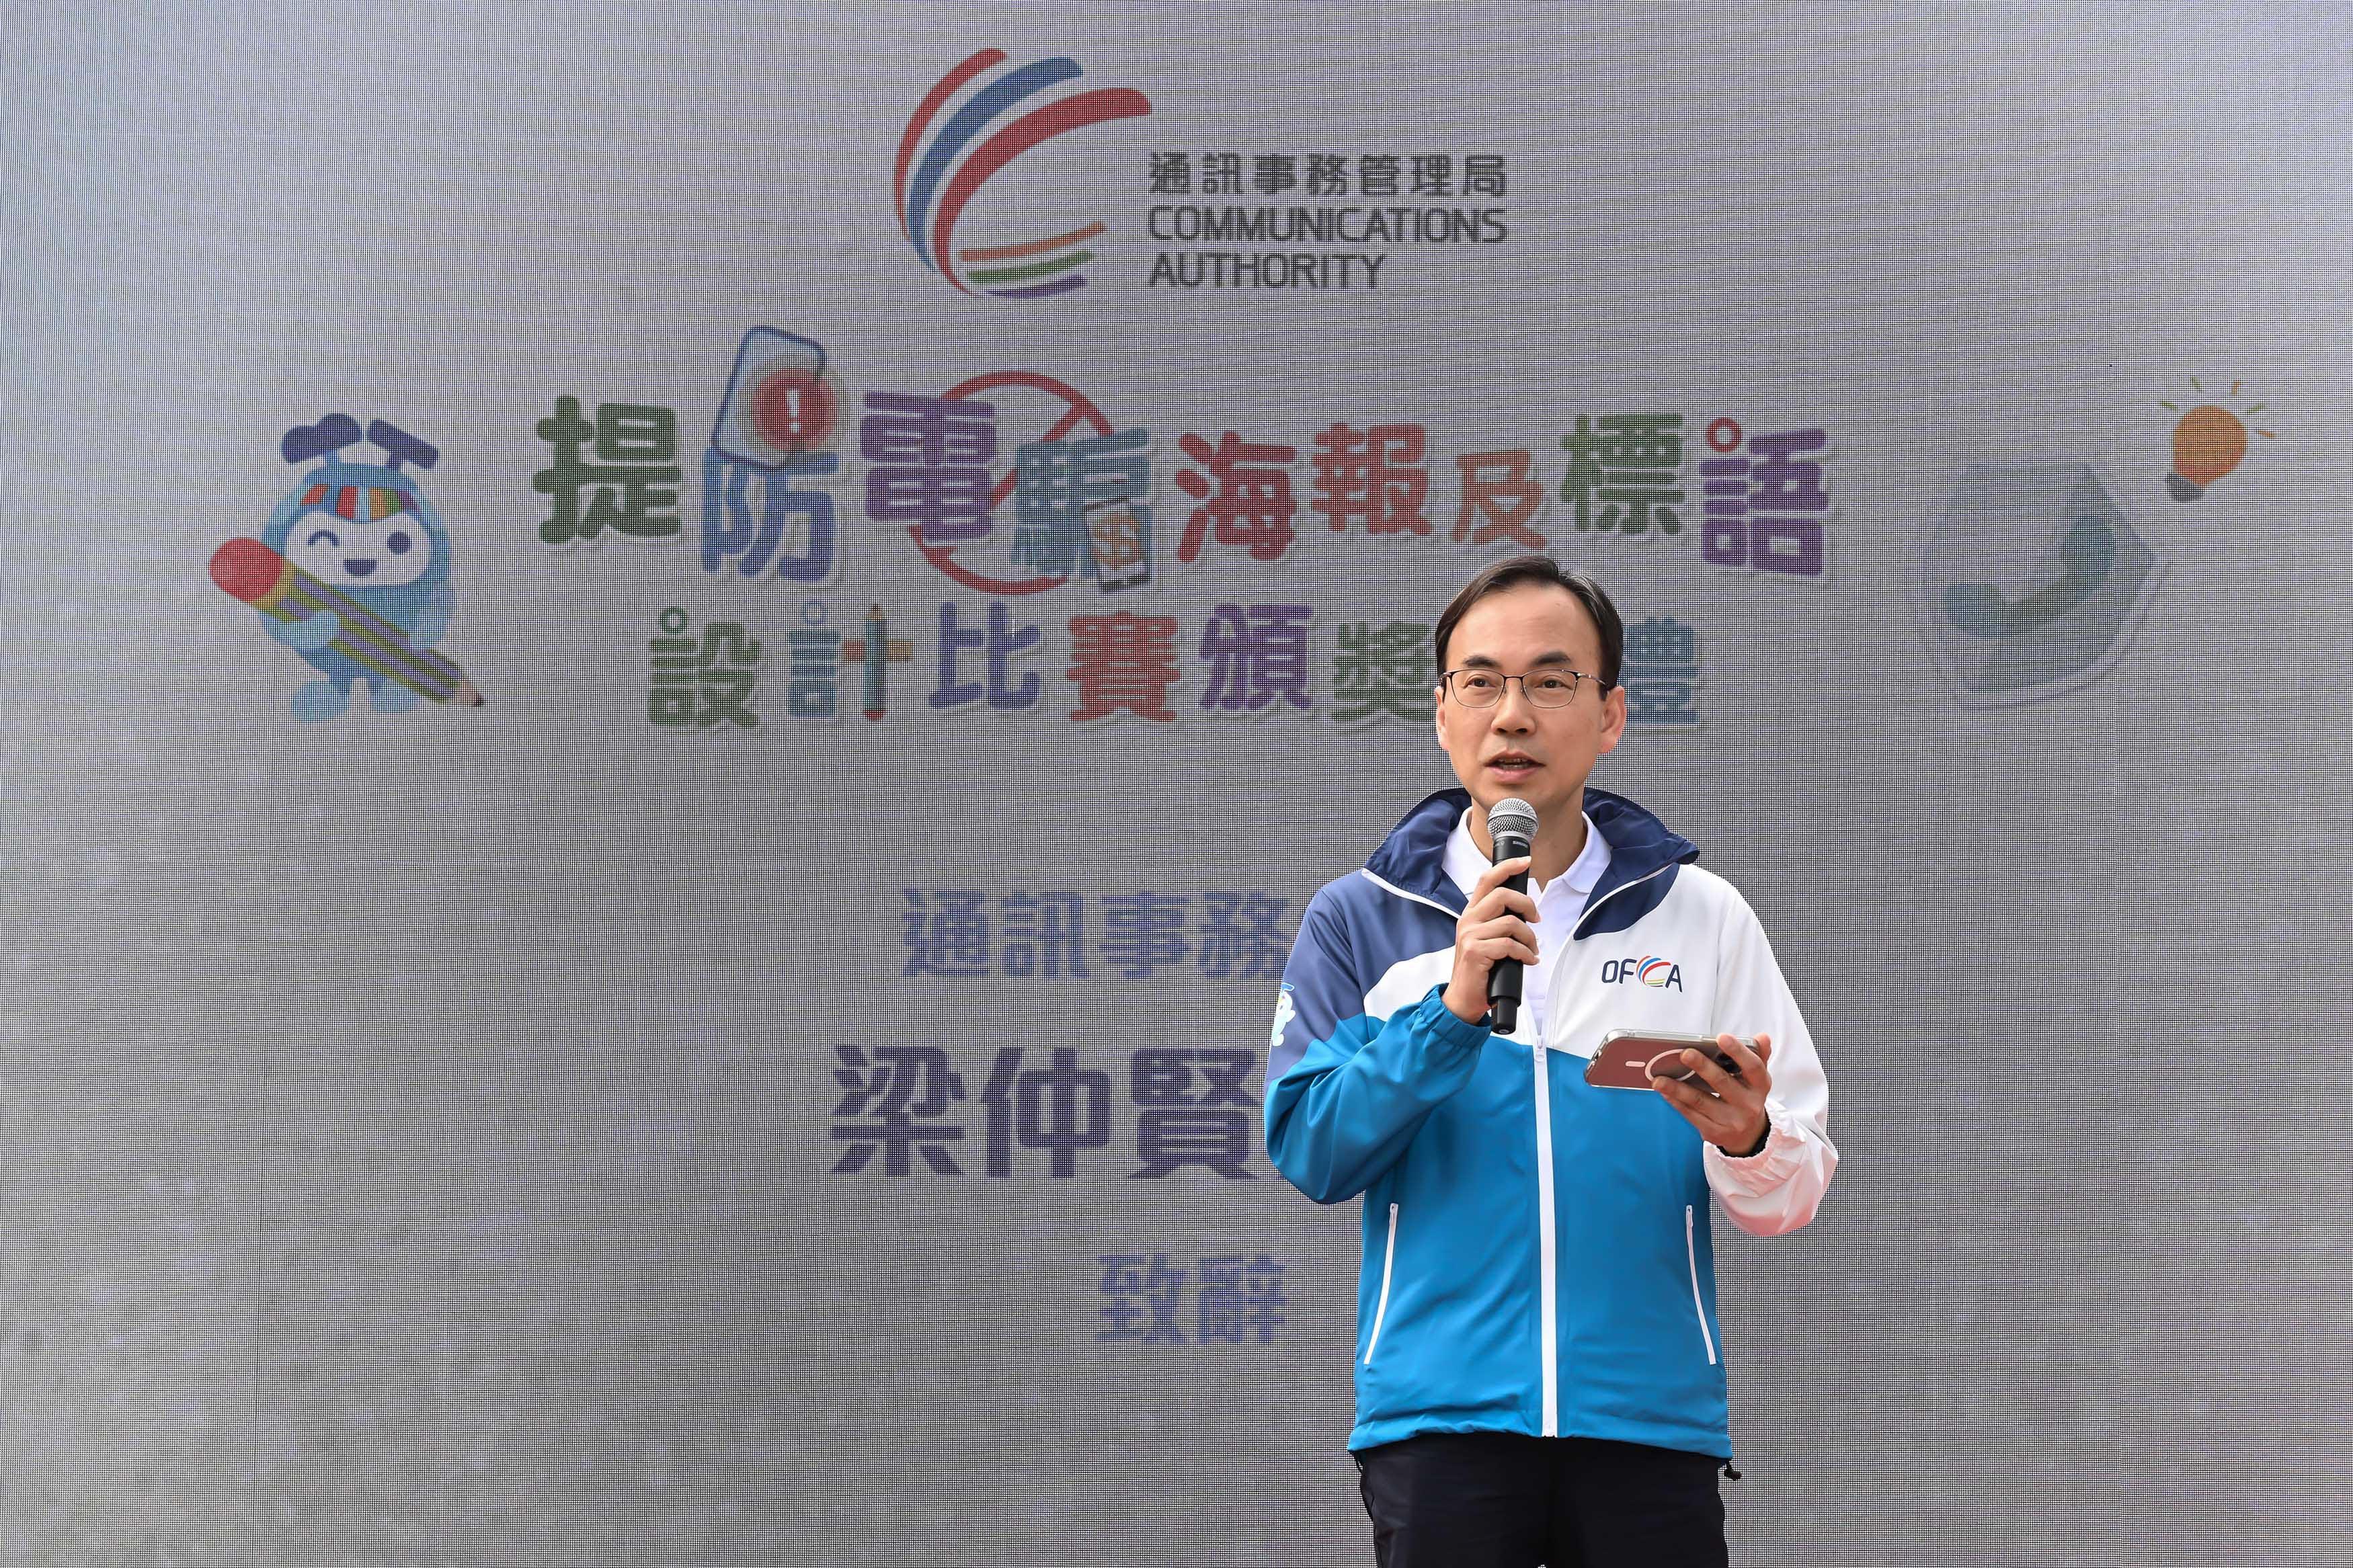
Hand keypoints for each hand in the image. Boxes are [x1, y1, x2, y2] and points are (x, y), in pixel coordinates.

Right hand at [1440, 855, 1536, 1024]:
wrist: (1463, 998)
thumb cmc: (1479, 969)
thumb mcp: (1485, 939)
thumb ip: (1498, 922)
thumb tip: (1525, 911)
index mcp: (1471, 914)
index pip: (1486, 880)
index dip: (1507, 867)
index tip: (1525, 861)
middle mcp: (1468, 920)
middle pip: (1502, 895)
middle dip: (1527, 905)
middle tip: (1536, 920)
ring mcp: (1470, 935)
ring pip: (1510, 922)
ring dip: (1529, 938)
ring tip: (1532, 950)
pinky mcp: (1475, 951)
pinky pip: (1510, 945)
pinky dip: (1525, 953)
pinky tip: (1528, 961)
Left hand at [1653, 1033, 1773, 1154]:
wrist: (1749, 1136)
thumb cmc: (1746, 1097)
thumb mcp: (1756, 1079)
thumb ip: (1758, 1056)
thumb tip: (1762, 1036)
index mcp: (1760, 1086)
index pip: (1753, 1067)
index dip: (1738, 1051)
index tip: (1721, 1037)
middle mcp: (1749, 1105)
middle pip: (1723, 1083)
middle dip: (1703, 1067)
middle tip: (1685, 1053)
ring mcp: (1732, 1121)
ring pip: (1701, 1101)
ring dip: (1678, 1088)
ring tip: (1659, 1078)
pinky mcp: (1715, 1133)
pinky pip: (1692, 1115)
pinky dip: (1676, 1102)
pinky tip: (1664, 1091)